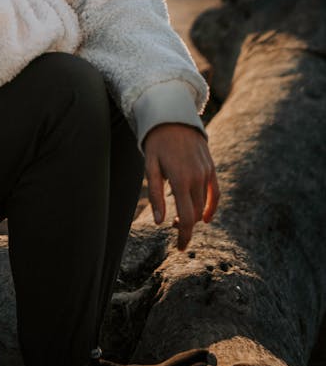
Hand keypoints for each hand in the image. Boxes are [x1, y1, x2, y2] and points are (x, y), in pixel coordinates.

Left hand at [143, 123, 218, 249]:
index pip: (187, 217)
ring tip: (181, 219)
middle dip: (186, 225)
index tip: (179, 248)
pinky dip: (212, 206)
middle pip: (196, 213)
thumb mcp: (150, 167)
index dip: (184, 236)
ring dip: (195, 216)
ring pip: (204, 204)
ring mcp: (206, 172)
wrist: (173, 117)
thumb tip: (160, 222)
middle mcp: (197, 177)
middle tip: (173, 226)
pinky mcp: (211, 167)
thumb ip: (155, 195)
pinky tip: (206, 217)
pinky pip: (216, 192)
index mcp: (180, 179)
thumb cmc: (156, 143)